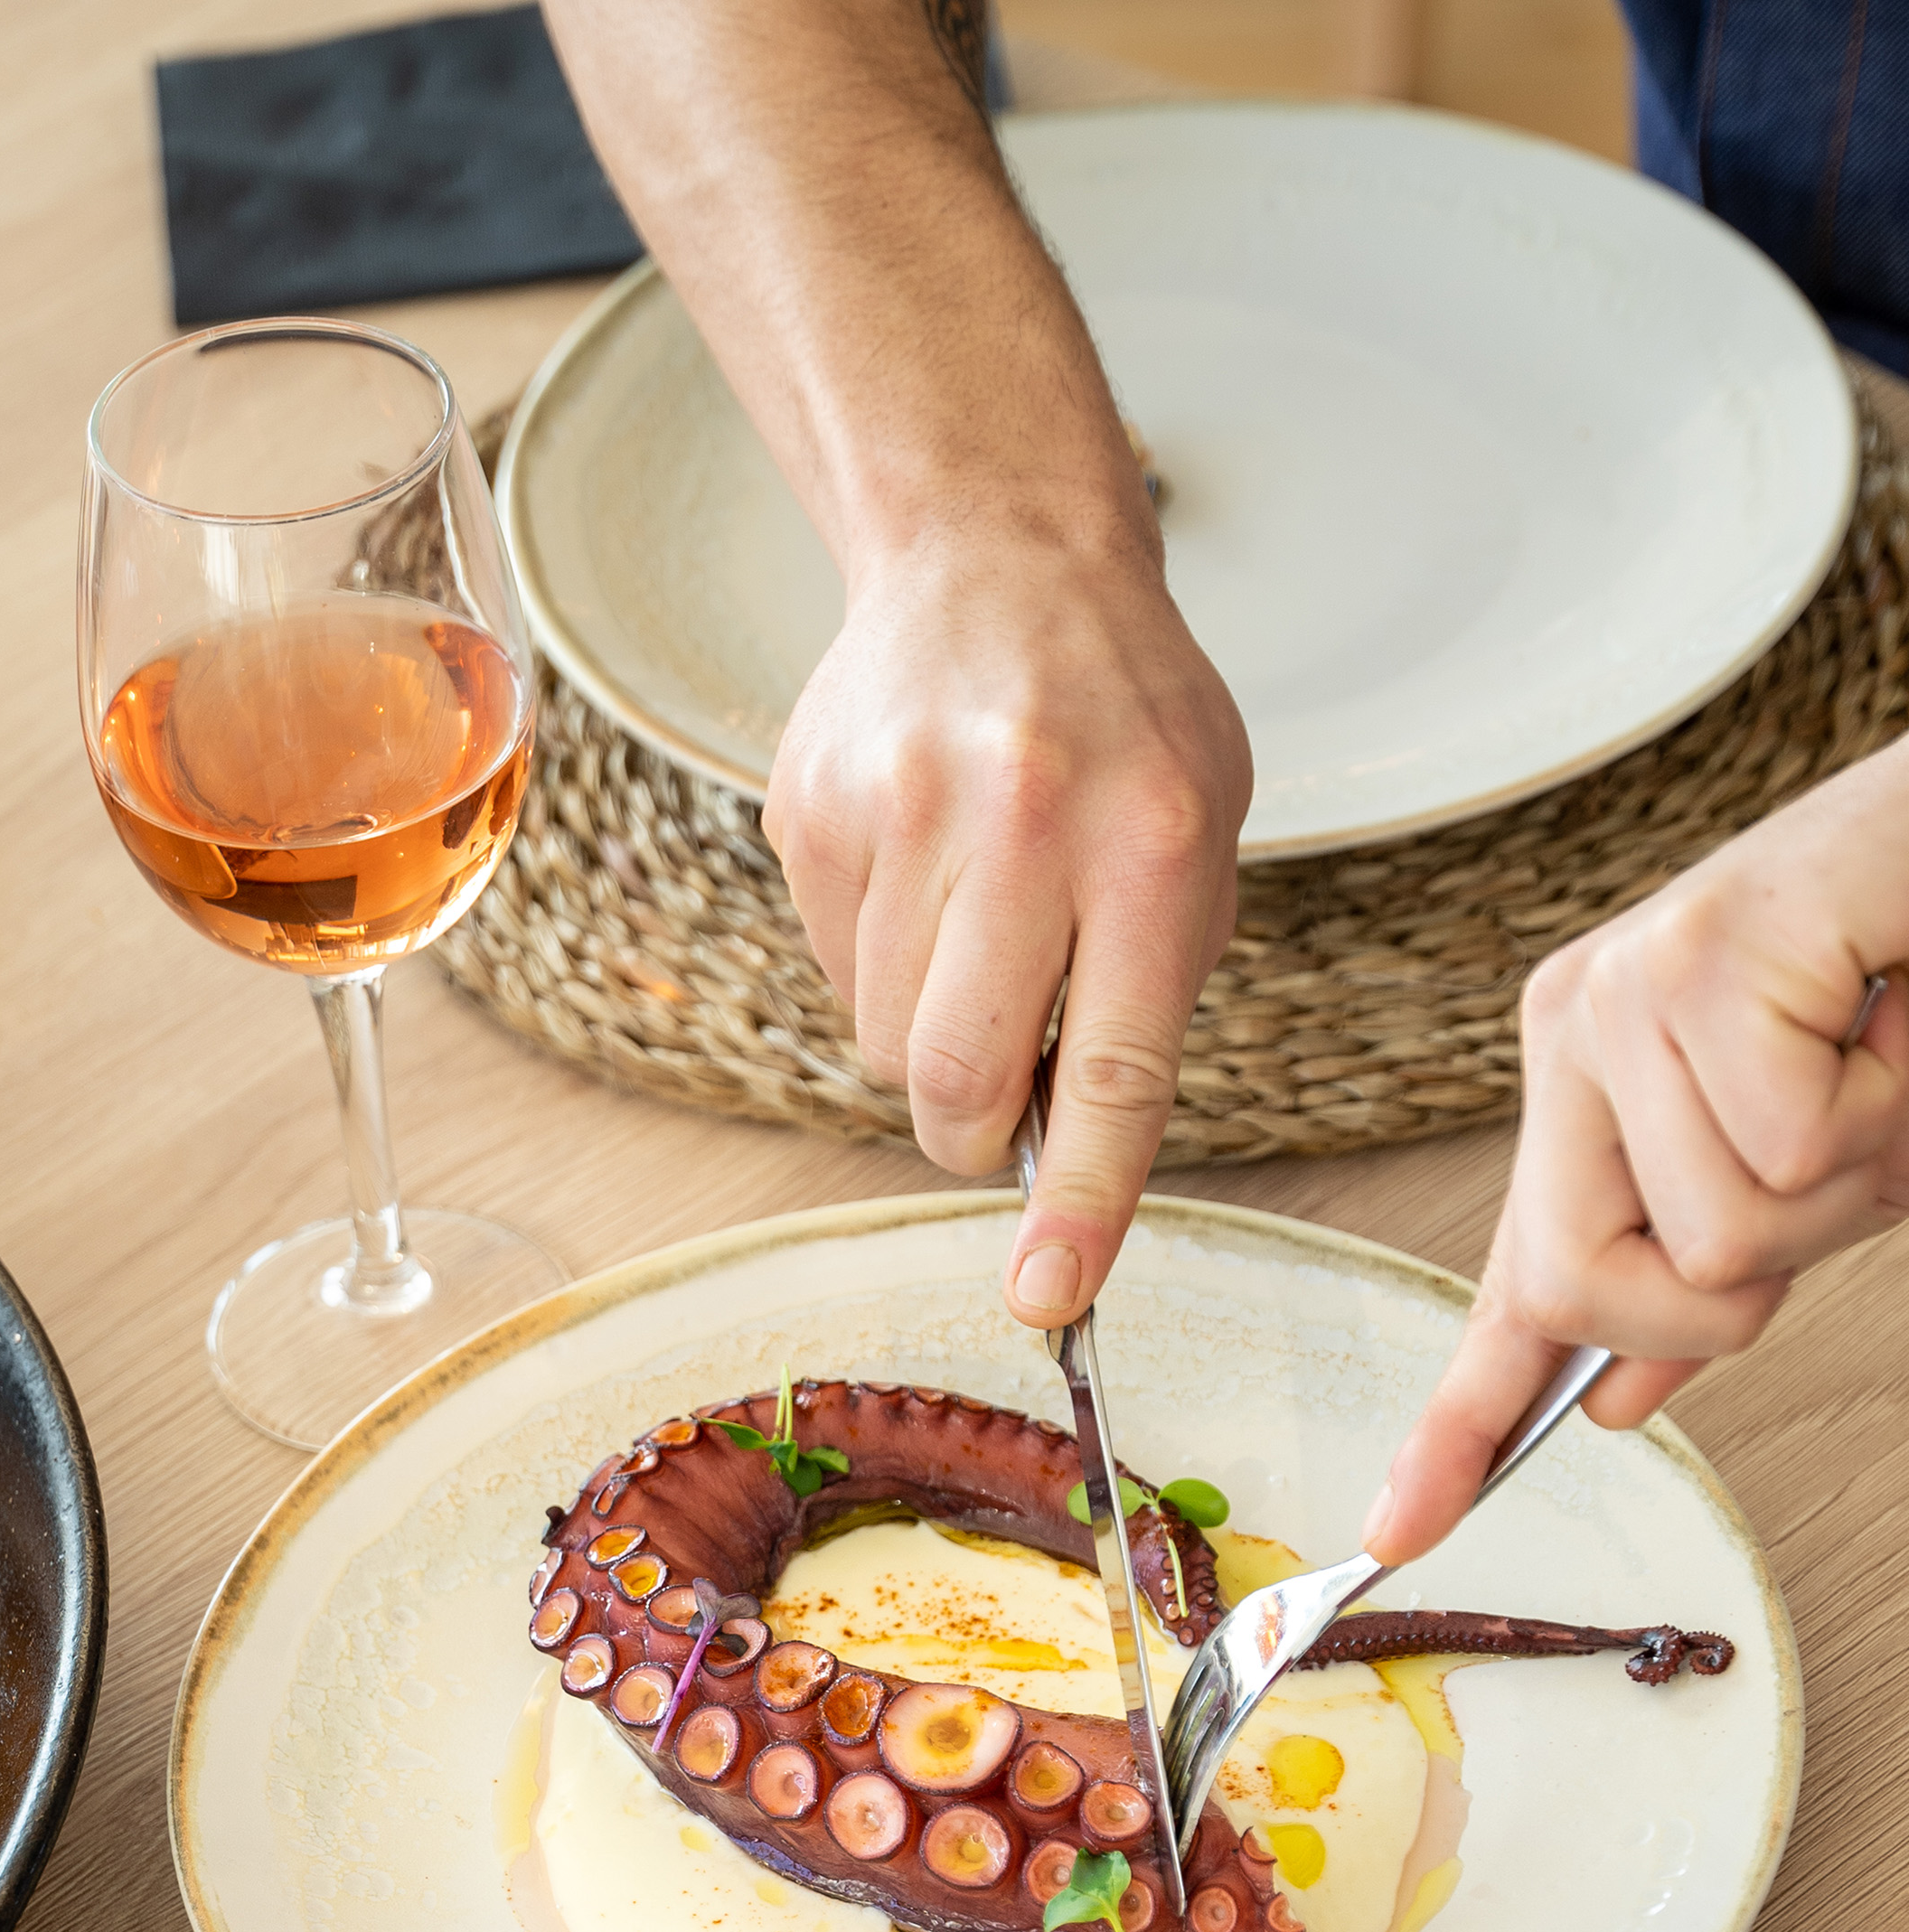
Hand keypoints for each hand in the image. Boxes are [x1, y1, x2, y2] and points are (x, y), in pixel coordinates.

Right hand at [766, 513, 1250, 1327]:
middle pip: (955, 1082)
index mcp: (1152, 844)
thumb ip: (1149, 992)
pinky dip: (879, 966)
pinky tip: (922, 875)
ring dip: (929, 1038)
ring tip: (976, 930)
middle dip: (976, 1128)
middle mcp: (1024, 825)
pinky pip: (834, 974)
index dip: (1081, 1201)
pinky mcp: (812, 813)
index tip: (1049, 1299)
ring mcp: (900, 812)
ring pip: (885, 1045)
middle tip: (1003, 1086)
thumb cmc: (1121, 721)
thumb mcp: (1201, 833)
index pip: (1115, 1067)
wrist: (995, 551)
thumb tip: (1066, 1160)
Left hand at [1366, 740, 1908, 1560]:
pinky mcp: (1699, 960)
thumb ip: (1705, 1280)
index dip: (1459, 1421)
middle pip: (1581, 1288)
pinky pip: (1782, 1154)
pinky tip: (1893, 1020)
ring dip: (1846, 1187)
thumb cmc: (1903, 990)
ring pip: (1711, 1238)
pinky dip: (1884, 1114)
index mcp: (1586, 1078)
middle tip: (1835, 1162)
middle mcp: (1578, 1029)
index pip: (1514, 1282)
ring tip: (1882, 1068)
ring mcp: (1626, 992)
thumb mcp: (1809, 1166)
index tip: (1397, 1528)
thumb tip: (1614, 1399)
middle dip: (1731, 1296)